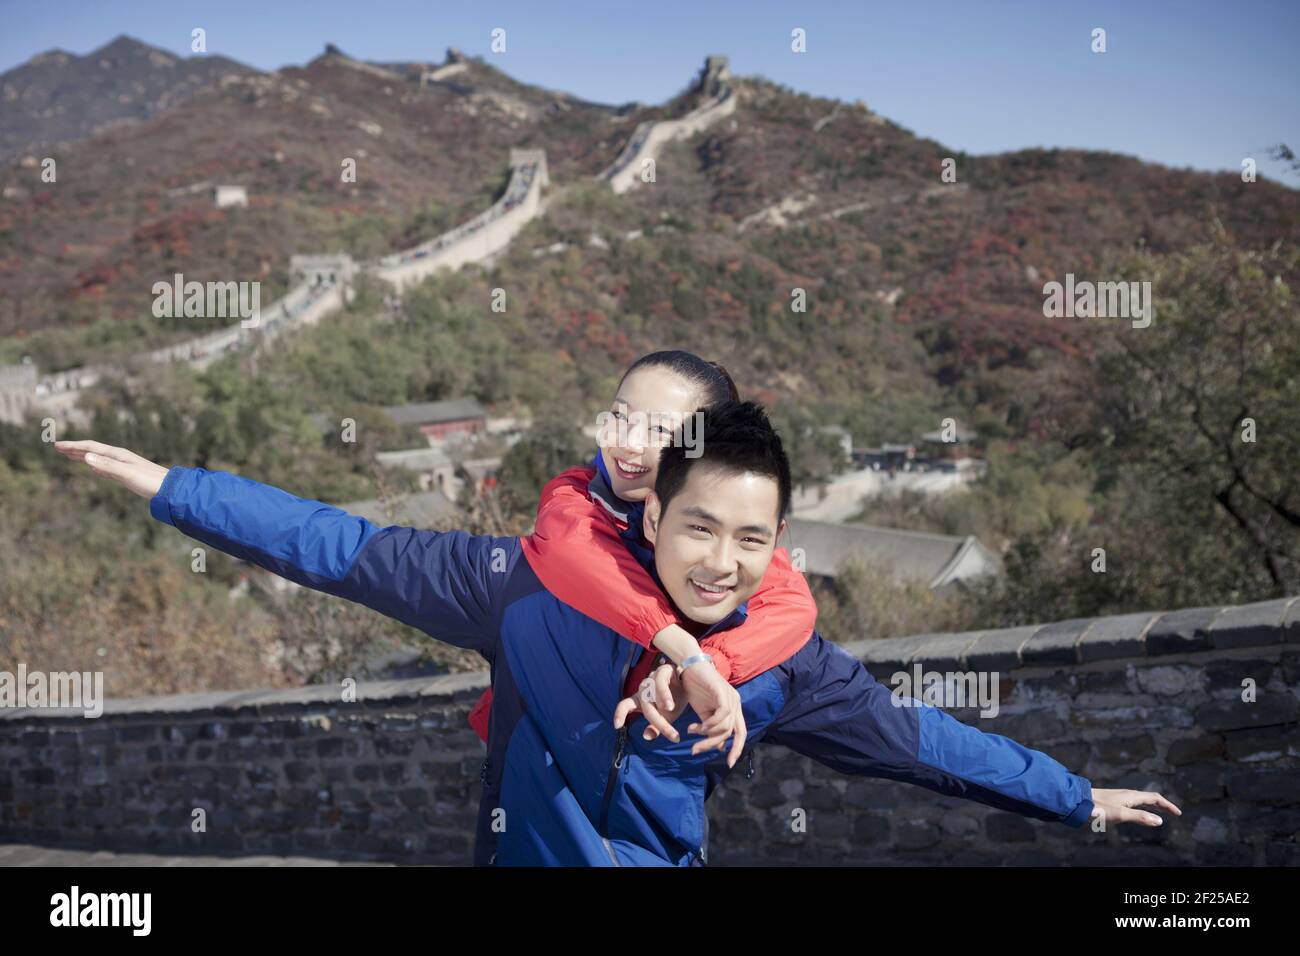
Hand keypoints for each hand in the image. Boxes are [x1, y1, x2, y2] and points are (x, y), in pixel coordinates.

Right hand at [54, 440, 168, 498]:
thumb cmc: (149, 481)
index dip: (73, 446)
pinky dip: (97, 467)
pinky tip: (94, 469)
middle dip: (75, 449)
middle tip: (58, 448)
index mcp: (117, 454)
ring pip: (98, 459)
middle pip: (93, 451)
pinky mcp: (127, 475)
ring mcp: (123, 466)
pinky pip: (106, 469)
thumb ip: (107, 466)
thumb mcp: (126, 473)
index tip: (57, 445)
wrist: (170, 489)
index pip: (90, 447)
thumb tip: (86, 457)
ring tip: (71, 456)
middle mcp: (120, 457)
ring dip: (84, 456)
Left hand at [613, 664, 684, 742]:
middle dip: (658, 721)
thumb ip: (657, 727)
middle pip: (644, 704)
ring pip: (651, 693)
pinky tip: (670, 705)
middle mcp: (645, 687)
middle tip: (672, 734)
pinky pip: (660, 681)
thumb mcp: (667, 716)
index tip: (617, 726)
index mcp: (642, 698)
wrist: (695, 682)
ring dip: (660, 706)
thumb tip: (646, 737)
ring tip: (671, 713)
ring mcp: (653, 677)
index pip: (625, 705)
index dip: (619, 714)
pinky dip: (664, 694)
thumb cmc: (678, 698)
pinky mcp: (664, 669)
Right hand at [679, 658, 746, 767]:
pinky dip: (709, 724)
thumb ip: (711, 729)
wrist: (689, 668)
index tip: (728, 764)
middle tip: (695, 750)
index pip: (741, 733)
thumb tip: (719, 747)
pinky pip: (722, 714)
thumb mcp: (703, 713)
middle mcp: (735, 703)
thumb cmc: (696, 689)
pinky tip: (697, 726)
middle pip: (732, 733)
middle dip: (713, 745)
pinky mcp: (722, 691)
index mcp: (733, 709)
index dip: (737, 749)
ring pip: (725, 726)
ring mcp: (730, 697)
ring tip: (691, 731)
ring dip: (706, 734)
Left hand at [1090, 788, 1181, 826]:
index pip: (1155, 798)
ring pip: (1140, 800)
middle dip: (1162, 805)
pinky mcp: (1112, 801)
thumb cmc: (1097, 808)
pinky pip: (1132, 803)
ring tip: (1159, 813)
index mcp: (1131, 796)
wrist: (1077, 801)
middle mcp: (1127, 795)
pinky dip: (1142, 807)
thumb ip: (1139, 817)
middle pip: (1149, 798)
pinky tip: (1137, 812)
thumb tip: (1160, 820)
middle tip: (1173, 813)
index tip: (1178, 813)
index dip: (1168, 806)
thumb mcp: (1120, 814)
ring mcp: (1119, 797)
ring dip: (1153, 806)